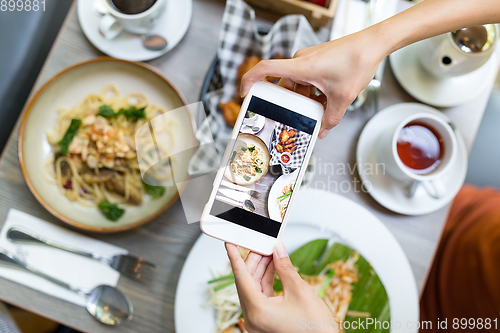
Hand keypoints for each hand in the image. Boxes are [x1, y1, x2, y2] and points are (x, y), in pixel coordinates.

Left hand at [225, 242, 337, 332]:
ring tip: (270, 253)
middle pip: (246, 282)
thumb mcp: (300, 291)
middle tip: (261, 244)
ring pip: (253, 288)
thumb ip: (285, 268)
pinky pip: (261, 296)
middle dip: (254, 261)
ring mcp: (258, 321)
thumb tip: (278, 251)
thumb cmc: (315, 329)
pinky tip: (273, 268)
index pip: (241, 277)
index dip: (235, 257)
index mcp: (257, 311)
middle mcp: (253, 319)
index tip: (230, 244)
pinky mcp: (265, 320)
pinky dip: (266, 281)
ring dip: (261, 270)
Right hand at [240, 27, 385, 138]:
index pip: (264, 69)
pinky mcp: (317, 60)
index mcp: (300, 67)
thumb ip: (331, 118)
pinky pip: (308, 79)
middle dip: (292, 103)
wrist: (373, 43)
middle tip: (297, 117)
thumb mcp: (343, 98)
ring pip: (298, 84)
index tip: (243, 94)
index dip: (249, 80)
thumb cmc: (357, 61)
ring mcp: (309, 60)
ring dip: (306, 98)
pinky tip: (326, 101)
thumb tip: (323, 130)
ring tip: (320, 109)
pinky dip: (314, 91)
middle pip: (285, 86)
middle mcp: (301, 61)